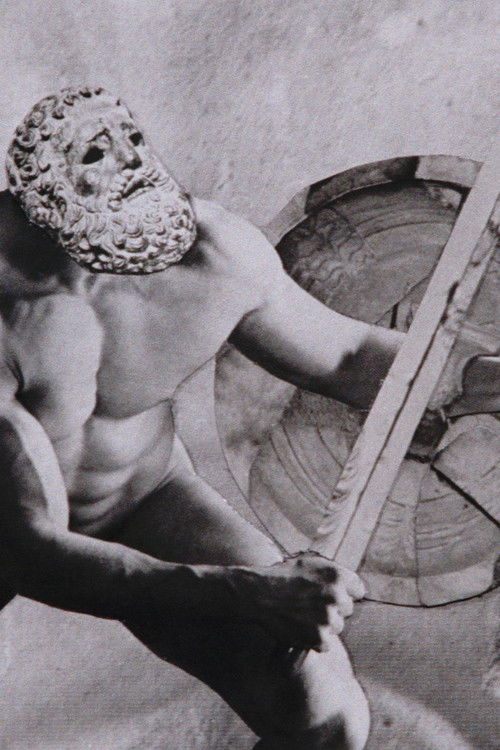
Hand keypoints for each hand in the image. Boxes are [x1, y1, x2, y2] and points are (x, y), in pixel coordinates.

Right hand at [231, 552, 364, 651]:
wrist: (259, 594)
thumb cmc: (284, 576)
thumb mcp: (311, 563)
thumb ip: (335, 573)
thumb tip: (355, 586)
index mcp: (338, 575)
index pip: (358, 590)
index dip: (345, 592)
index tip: (331, 594)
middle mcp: (337, 596)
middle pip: (348, 609)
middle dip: (333, 607)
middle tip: (310, 604)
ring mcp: (329, 618)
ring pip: (337, 626)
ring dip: (324, 624)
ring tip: (303, 615)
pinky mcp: (319, 637)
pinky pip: (327, 643)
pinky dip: (315, 640)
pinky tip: (301, 628)